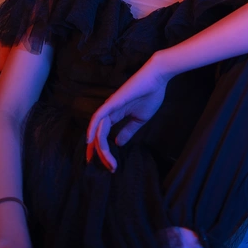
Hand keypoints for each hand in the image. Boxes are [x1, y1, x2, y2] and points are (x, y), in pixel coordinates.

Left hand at [86, 55, 168, 171]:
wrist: (158, 79)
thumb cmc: (150, 95)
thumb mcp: (140, 119)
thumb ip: (128, 130)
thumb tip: (118, 143)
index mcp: (116, 115)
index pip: (104, 136)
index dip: (105, 152)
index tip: (111, 166)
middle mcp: (109, 111)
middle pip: (98, 136)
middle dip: (101, 154)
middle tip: (109, 168)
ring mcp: (110, 106)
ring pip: (98, 130)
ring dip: (100, 147)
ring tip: (107, 161)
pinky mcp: (113, 101)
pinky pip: (98, 116)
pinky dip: (92, 127)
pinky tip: (90, 140)